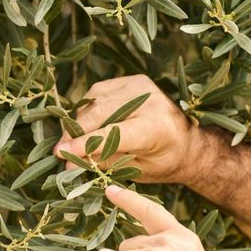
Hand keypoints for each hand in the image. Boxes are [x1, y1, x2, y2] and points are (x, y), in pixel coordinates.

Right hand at [54, 75, 204, 183]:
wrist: (189, 142)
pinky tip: (85, 123)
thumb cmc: (165, 161)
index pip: (110, 134)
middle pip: (98, 113)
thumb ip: (105, 162)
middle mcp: (148, 100)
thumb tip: (70, 162)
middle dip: (76, 132)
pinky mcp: (133, 80)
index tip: (61, 155)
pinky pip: (99, 91)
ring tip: (71, 139)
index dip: (83, 145)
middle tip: (60, 151)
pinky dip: (88, 107)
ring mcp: (140, 86)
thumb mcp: (138, 170)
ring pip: (95, 100)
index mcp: (155, 127)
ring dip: (79, 120)